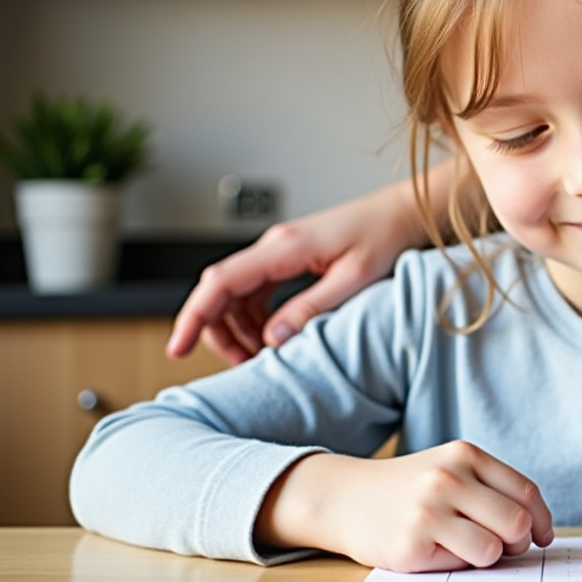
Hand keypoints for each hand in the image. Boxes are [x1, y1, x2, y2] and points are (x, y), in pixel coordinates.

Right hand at [167, 184, 426, 364]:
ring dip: (241, 330)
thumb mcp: (354, 280)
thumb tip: (272, 340)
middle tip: (243, 368)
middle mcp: (274, 247)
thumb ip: (311, 309)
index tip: (177, 348)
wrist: (404, 213)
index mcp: (284, 248)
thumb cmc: (385, 238)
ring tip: (265, 360)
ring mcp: (280, 253)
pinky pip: (259, 293)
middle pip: (220, 292)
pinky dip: (259, 320)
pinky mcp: (291, 261)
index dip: (193, 317)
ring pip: (238, 296)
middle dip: (219, 333)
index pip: (219, 282)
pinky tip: (277, 340)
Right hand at [257, 442, 554, 571]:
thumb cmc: (409, 490)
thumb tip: (537, 531)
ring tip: (465, 548)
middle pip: (517, 523)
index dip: (541, 521)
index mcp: (466, 456)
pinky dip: (457, 564)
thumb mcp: (450, 470)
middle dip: (518, 543)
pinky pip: (461, 565)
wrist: (343, 498)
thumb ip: (490, 490)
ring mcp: (428, 511)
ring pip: (494, 549)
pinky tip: (434, 551)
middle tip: (502, 548)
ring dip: (488, 556)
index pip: (526, 493)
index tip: (543, 538)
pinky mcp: (411, 546)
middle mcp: (449, 479)